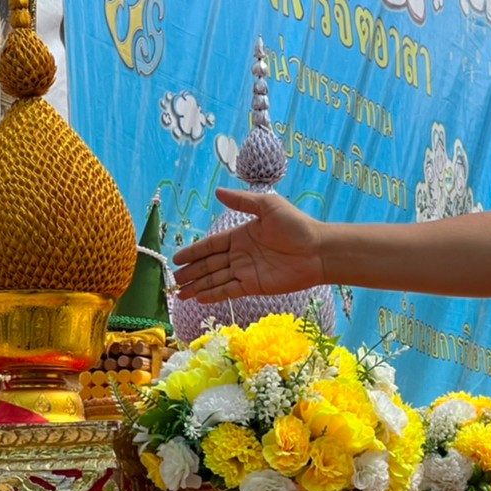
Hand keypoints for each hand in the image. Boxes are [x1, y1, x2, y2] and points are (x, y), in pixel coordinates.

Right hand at [172, 188, 323, 302]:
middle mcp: (240, 254)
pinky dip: (214, 295)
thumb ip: (242, 201)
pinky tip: (200, 299)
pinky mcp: (254, 286)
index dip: (193, 252)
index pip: (211, 245)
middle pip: (210, 265)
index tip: (176, 259)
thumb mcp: (268, 206)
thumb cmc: (296, 225)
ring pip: (216, 279)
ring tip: (180, 293)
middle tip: (173, 280)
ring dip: (198, 286)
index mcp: (241, 235)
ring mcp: (246, 271)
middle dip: (191, 272)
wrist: (317, 250)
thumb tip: (218, 192)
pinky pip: (229, 290)